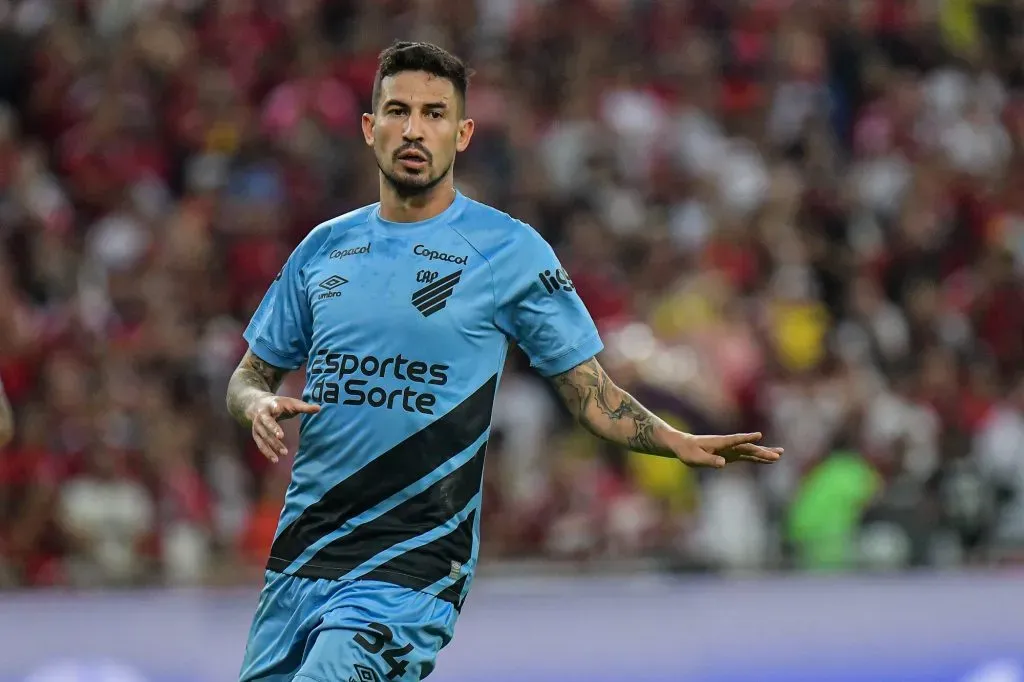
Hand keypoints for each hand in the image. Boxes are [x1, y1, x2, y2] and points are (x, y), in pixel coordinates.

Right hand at [248, 396, 319, 463]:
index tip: (281, 435)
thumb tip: (319, 408)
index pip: (271, 417)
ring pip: (263, 438)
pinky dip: (267, 452)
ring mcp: (256, 427)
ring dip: (271, 448)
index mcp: (269, 407)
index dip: (275, 427)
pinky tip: (275, 460)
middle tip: (284, 448)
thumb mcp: (291, 402)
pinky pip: (260, 444)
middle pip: (266, 429)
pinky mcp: (256, 434)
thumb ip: (304, 407)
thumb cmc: (279, 404)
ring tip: (282, 455)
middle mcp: (260, 417)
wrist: (257, 403)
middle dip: (273, 438)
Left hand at [668, 431, 782, 468]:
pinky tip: (767, 460)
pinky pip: (747, 456)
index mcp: (719, 443)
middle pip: (748, 447)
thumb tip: (723, 464)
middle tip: (778, 454)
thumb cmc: (687, 451)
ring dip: (765, 452)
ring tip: (780, 454)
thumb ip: (709, 461)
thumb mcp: (695, 458)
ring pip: (750, 451)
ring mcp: (731, 449)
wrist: (684, 445)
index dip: (746, 438)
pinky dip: (757, 458)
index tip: (758, 435)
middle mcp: (728, 445)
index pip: (736, 440)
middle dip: (763, 451)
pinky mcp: (731, 455)